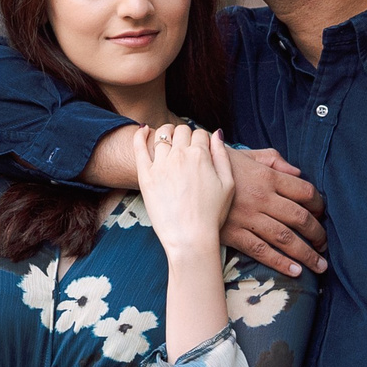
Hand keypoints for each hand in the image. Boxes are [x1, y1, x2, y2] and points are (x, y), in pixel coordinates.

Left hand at [134, 125, 234, 259]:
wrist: (190, 237)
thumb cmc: (212, 214)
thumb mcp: (228, 183)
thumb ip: (222, 155)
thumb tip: (216, 133)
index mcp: (201, 155)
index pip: (200, 134)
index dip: (202, 140)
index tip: (201, 149)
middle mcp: (180, 155)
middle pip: (181, 131)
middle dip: (185, 135)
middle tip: (185, 146)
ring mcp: (160, 164)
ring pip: (162, 135)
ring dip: (167, 133)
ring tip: (168, 140)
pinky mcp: (145, 175)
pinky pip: (139, 147)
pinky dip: (140, 135)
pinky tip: (143, 129)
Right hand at [225, 148, 328, 276]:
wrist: (181, 178)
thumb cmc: (214, 164)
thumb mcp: (244, 154)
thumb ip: (273, 159)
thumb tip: (297, 172)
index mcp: (267, 176)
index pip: (305, 191)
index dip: (319, 205)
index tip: (322, 214)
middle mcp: (262, 198)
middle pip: (300, 218)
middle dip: (318, 234)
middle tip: (325, 245)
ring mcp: (248, 218)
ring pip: (285, 238)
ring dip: (307, 254)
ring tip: (319, 264)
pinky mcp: (234, 234)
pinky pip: (262, 251)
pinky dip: (281, 263)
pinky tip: (295, 271)